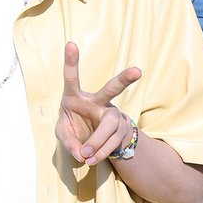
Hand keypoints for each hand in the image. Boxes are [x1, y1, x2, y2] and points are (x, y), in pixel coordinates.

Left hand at [55, 42, 140, 165]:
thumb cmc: (73, 129)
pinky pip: (113, 141)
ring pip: (110, 125)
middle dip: (124, 80)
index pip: (72, 77)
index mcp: (76, 97)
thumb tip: (81, 152)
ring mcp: (111, 114)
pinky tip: (92, 159)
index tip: (70, 43)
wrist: (91, 142)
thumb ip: (68, 141)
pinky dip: (102, 152)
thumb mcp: (64, 135)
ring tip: (86, 156)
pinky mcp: (120, 129)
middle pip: (111, 90)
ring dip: (98, 141)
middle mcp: (96, 102)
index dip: (71, 61)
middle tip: (137, 71)